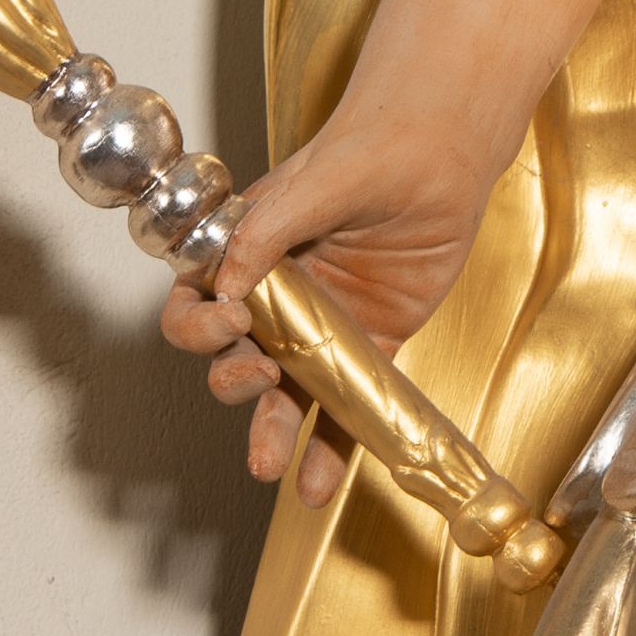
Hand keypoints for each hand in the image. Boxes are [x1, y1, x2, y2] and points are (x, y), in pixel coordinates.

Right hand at [159, 104, 495, 505]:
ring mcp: (320, 327)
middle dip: (232, 381)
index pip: (195, 303)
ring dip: (271, 432)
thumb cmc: (371, 149)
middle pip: (231, 360)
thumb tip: (228, 280)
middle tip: (261, 374)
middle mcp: (275, 298)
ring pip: (283, 395)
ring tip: (268, 464)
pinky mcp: (368, 344)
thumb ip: (268, 228)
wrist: (440, 155)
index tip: (231, 321)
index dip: (200, 325)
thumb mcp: (314, 182)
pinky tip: (316, 486)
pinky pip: (346, 405)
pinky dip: (333, 448)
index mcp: (244, 254)